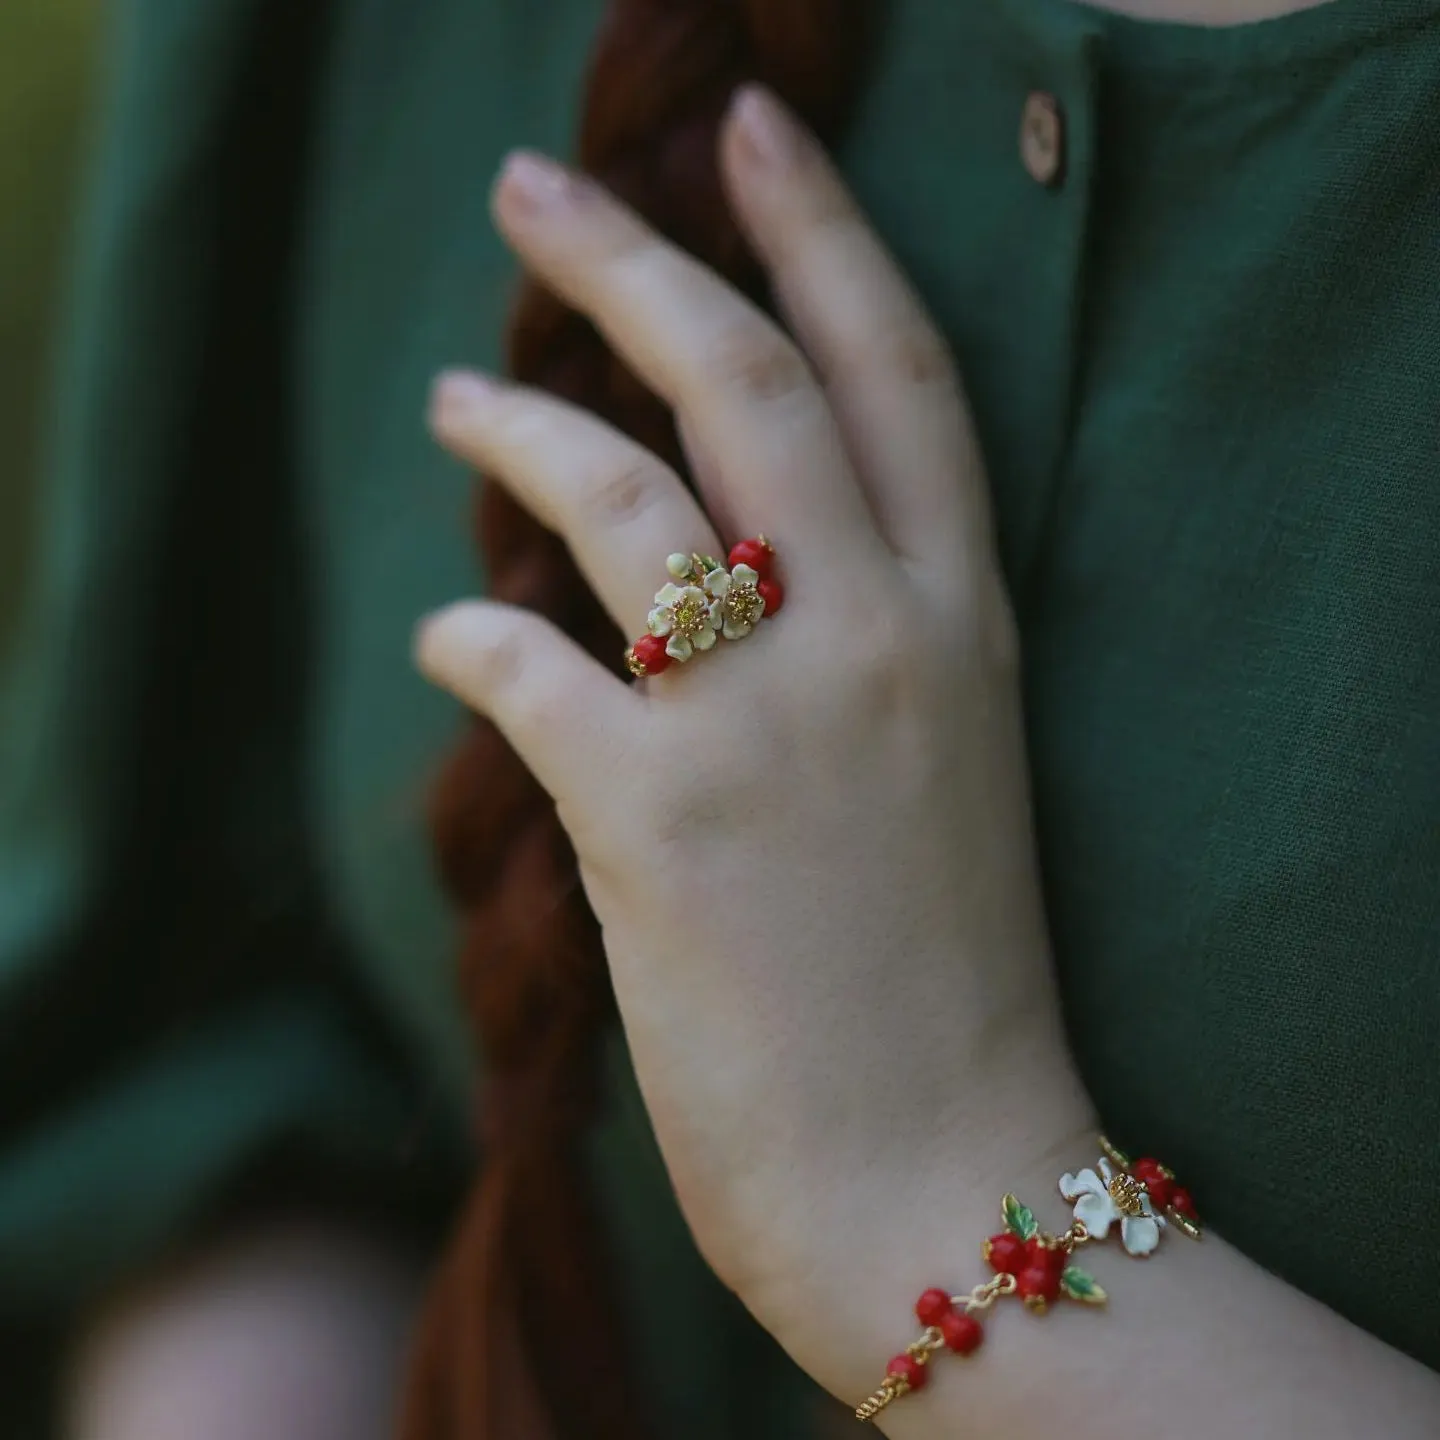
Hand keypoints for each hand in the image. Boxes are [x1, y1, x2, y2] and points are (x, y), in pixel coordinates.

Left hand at [418, 87, 1091, 1354]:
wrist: (942, 1172)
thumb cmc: (939, 982)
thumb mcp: (935, 771)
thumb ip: (844, 648)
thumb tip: (683, 564)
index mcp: (967, 622)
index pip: (898, 370)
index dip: (823, 230)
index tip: (752, 126)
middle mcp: (880, 637)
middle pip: (743, 379)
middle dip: (635, 257)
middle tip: (538, 185)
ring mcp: (771, 721)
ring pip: (622, 493)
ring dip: (520, 421)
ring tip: (457, 390)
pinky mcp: (660, 821)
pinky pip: (528, 667)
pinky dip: (470, 635)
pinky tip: (449, 640)